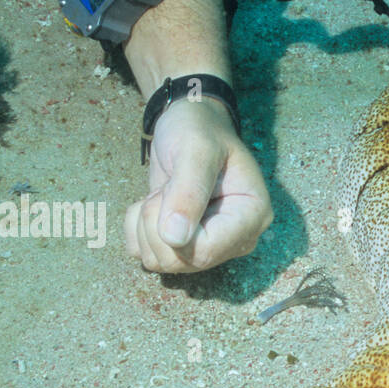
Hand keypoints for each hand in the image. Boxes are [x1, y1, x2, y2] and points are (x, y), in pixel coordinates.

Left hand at [124, 96, 272, 272]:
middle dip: (157, 223)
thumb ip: (187, 191)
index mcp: (251, 217)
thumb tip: (174, 238)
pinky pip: (145, 256)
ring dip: (146, 224)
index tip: (170, 190)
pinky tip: (153, 204)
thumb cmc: (198, 129)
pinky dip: (136, 229)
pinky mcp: (184, 247)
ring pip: (161, 263)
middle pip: (183, 262)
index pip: (206, 251)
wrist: (188, 124)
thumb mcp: (195, 149)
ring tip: (164, 193)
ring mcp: (209, 246)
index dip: (173, 230)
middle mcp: (235, 239)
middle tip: (167, 188)